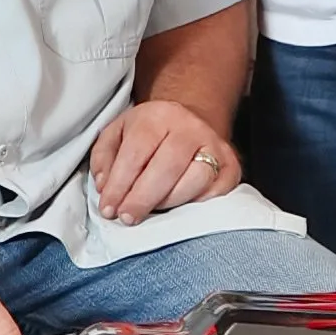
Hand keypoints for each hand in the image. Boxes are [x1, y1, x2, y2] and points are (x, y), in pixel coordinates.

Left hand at [91, 99, 241, 224]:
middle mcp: (189, 128)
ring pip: (196, 179)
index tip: (109, 208)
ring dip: (170, 202)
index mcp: (157, 116)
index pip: (136, 152)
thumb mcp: (118, 133)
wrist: (188, 122)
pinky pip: (217, 191)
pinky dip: (197, 204)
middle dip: (143, 198)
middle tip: (127, 218)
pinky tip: (179, 208)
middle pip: (167, 167)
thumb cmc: (148, 134)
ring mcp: (215, 146)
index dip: (120, 184)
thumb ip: (104, 157)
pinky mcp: (231, 166)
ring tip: (152, 212)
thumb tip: (104, 186)